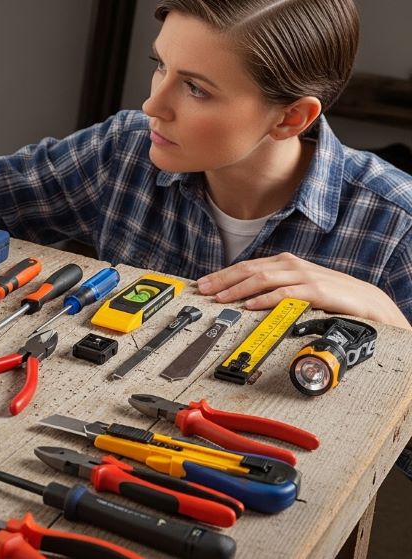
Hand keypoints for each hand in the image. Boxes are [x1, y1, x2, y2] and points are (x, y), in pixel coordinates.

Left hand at [196, 252, 410, 328]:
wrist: (364, 298)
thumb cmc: (327, 293)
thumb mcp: (295, 285)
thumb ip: (273, 285)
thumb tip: (243, 294)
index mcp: (283, 262)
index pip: (246, 266)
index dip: (222, 274)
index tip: (203, 283)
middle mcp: (290, 265)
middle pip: (249, 270)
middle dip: (223, 280)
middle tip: (204, 290)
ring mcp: (303, 276)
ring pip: (263, 279)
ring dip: (238, 289)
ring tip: (221, 299)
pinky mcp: (315, 291)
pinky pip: (285, 294)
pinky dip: (266, 299)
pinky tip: (251, 305)